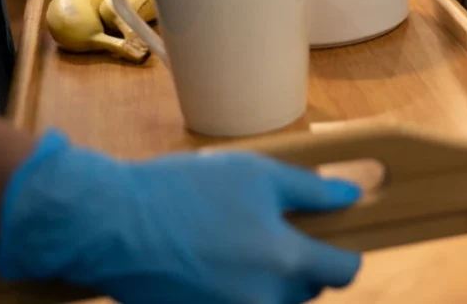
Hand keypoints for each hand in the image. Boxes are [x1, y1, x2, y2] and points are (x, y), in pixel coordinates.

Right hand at [0, 130, 361, 303]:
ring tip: (240, 247)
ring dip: (270, 284)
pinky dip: (236, 293)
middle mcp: (265, 300)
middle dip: (301, 267)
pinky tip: (216, 266)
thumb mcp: (259, 175)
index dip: (344, 254)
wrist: (113, 224)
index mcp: (285, 260)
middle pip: (307, 292)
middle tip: (275, 234)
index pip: (344, 272)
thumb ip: (312, 189)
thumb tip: (352, 195)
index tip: (333, 242)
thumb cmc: (186, 192)